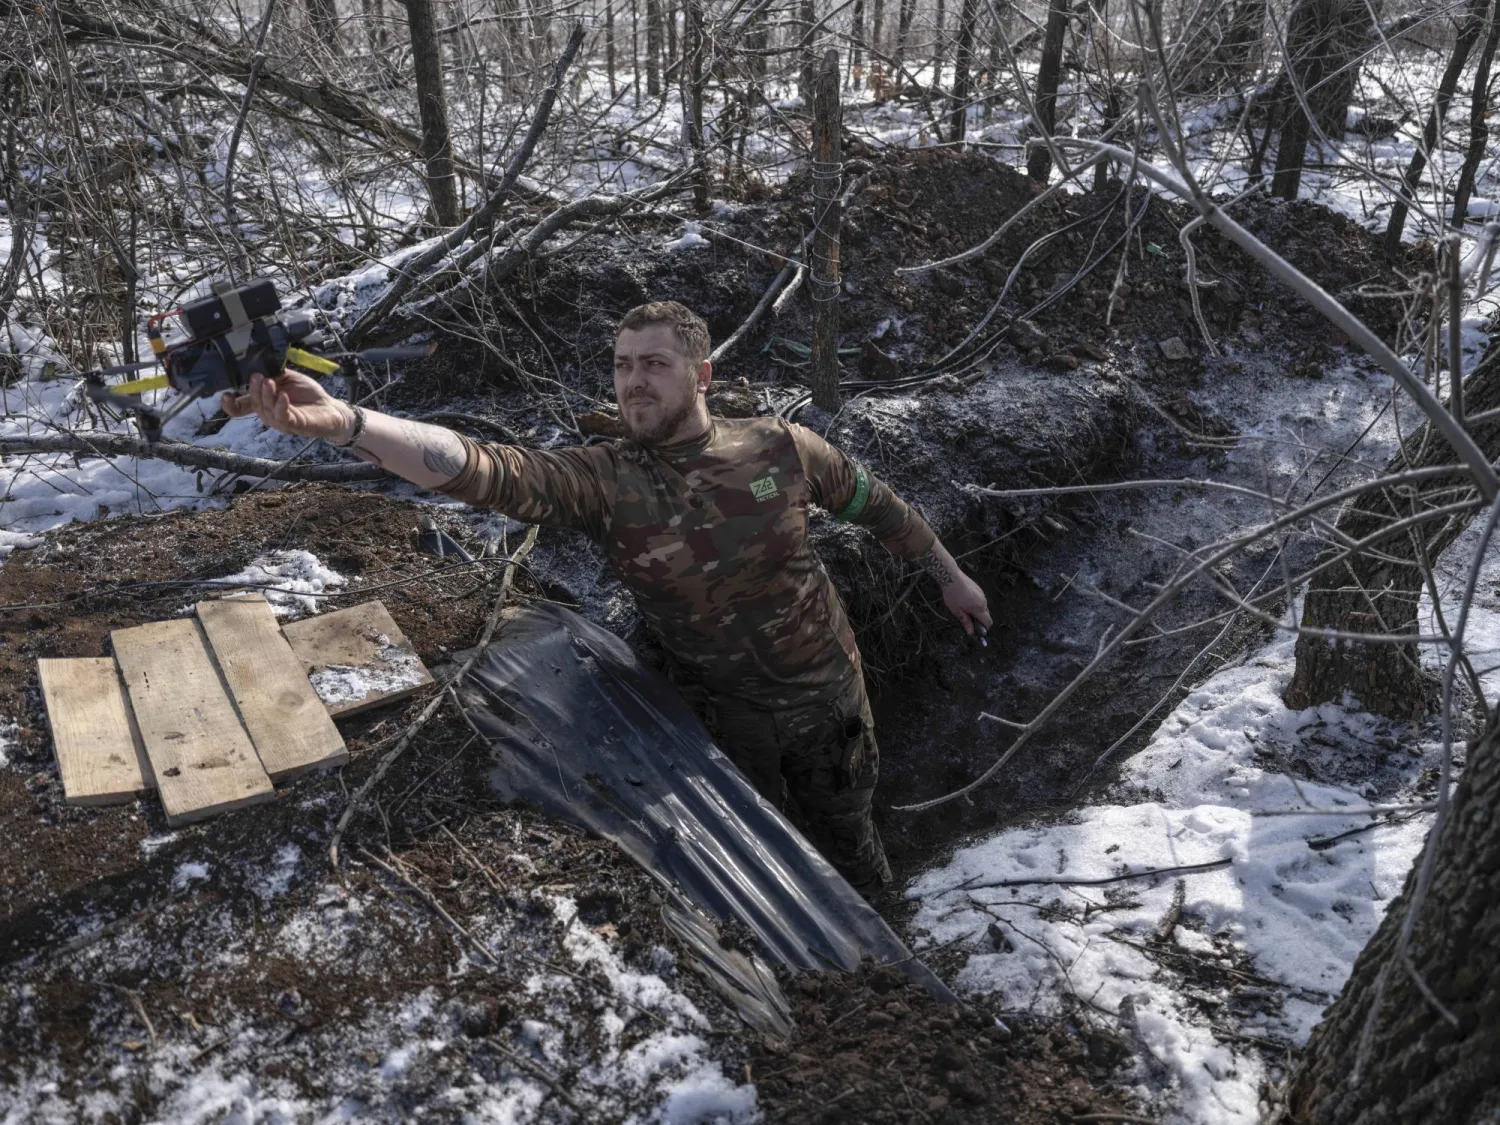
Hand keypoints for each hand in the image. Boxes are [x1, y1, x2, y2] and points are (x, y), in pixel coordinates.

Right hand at [221, 371, 353, 441]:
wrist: (331, 408)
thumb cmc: (307, 394)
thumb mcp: (288, 378)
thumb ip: (274, 373)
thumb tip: (259, 363)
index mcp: (264, 402)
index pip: (241, 408)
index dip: (230, 405)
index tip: (225, 394)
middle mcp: (269, 414)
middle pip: (254, 405)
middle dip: (253, 390)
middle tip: (257, 376)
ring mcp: (282, 422)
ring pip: (267, 411)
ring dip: (266, 396)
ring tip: (269, 382)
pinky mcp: (296, 425)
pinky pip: (284, 418)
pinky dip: (281, 406)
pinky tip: (283, 395)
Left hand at [943, 569, 991, 636]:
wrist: (951, 577)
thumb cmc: (952, 595)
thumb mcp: (957, 611)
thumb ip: (966, 622)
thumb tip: (971, 633)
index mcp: (979, 609)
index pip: (988, 622)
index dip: (984, 629)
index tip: (975, 631)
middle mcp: (984, 602)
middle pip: (986, 615)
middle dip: (979, 620)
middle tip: (967, 620)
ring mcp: (982, 594)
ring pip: (983, 607)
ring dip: (977, 612)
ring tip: (964, 609)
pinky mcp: (979, 589)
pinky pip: (980, 600)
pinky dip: (976, 604)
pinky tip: (965, 601)